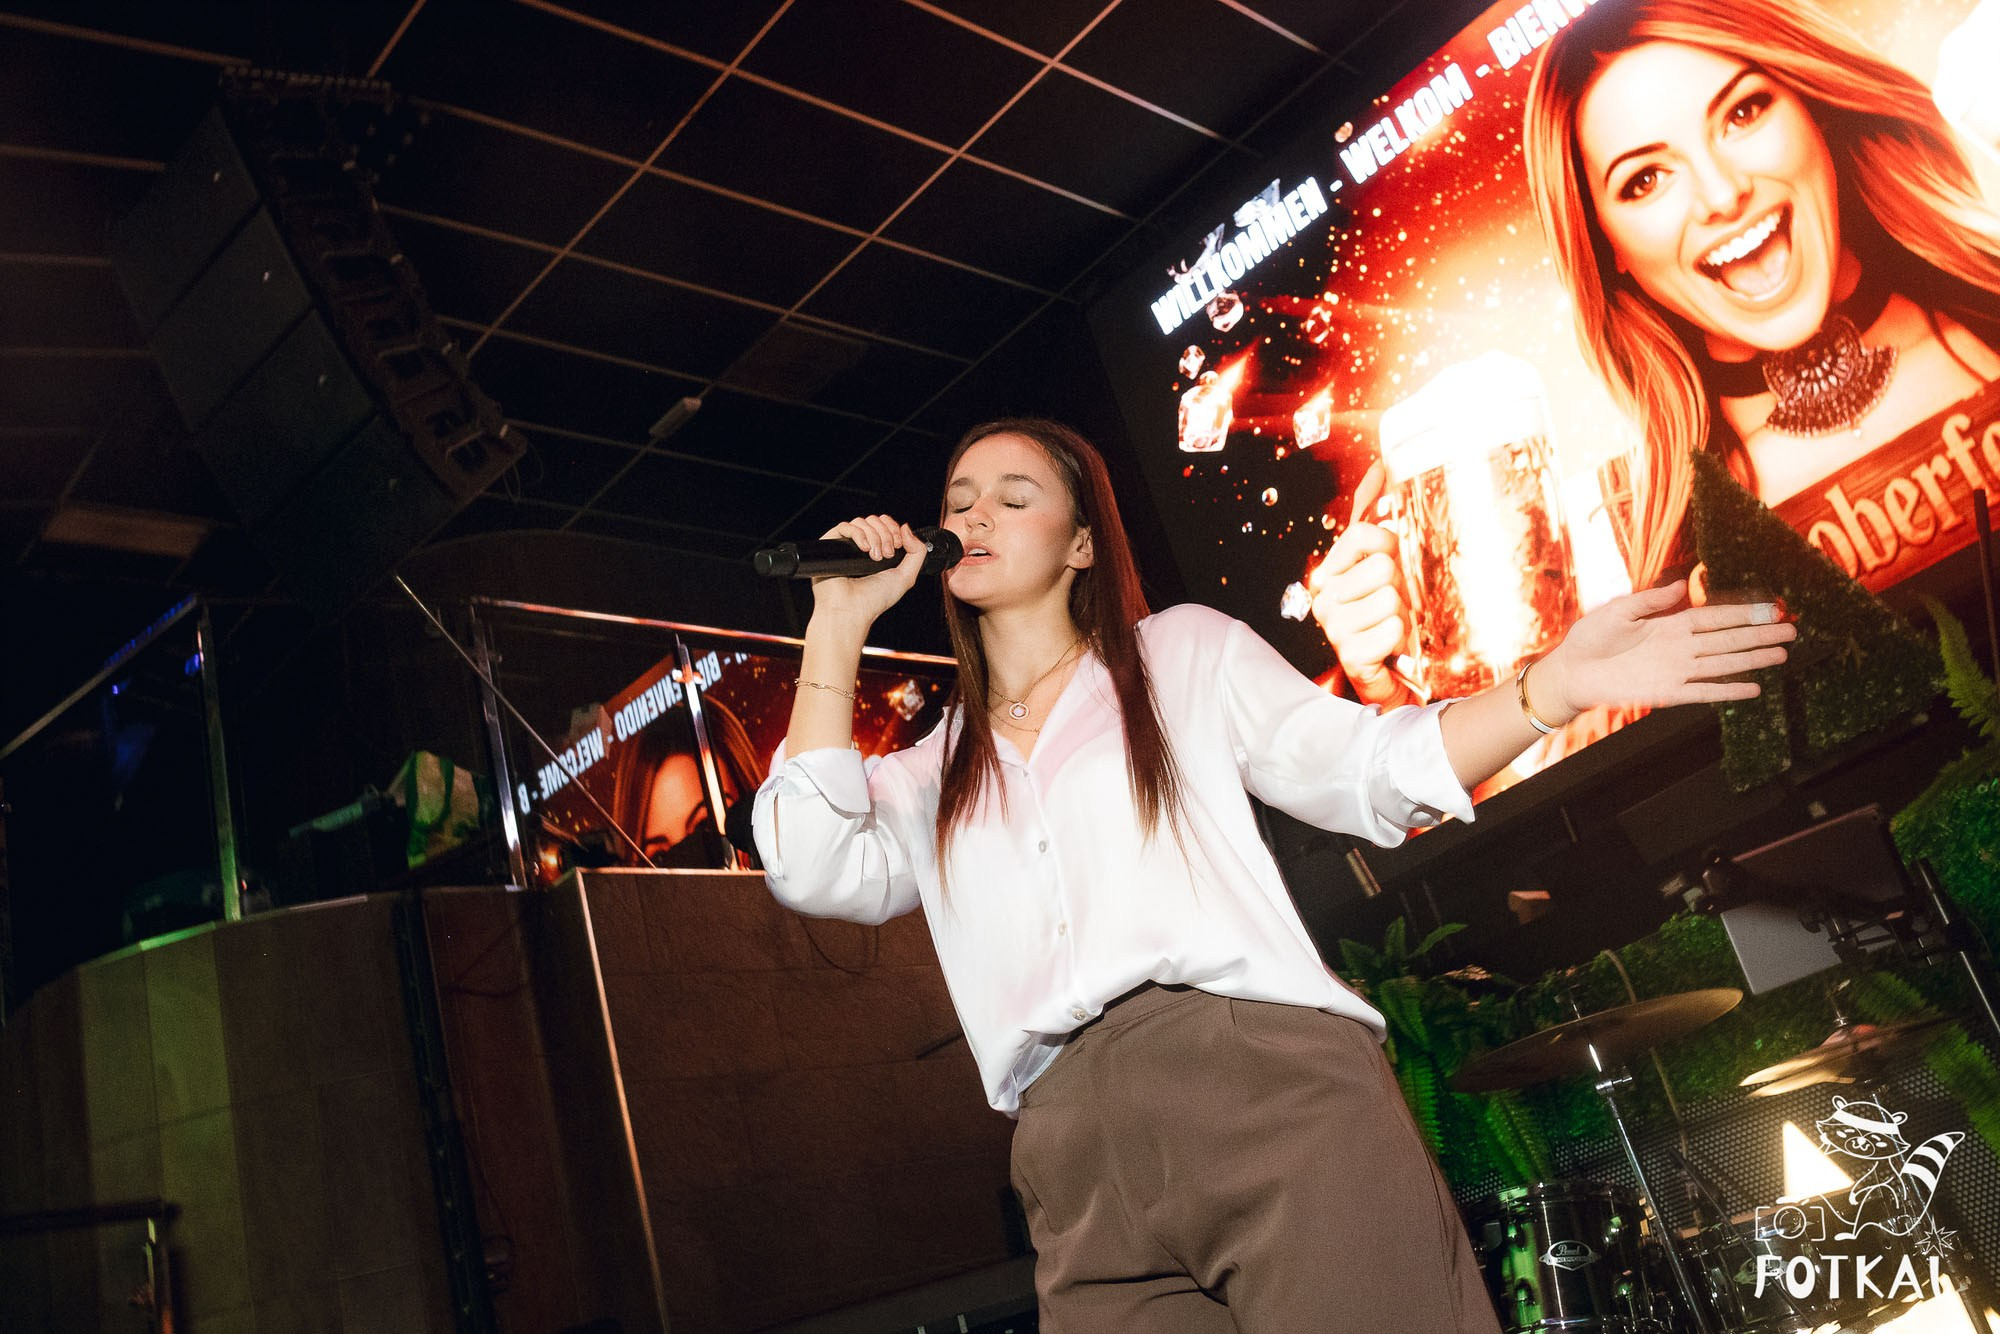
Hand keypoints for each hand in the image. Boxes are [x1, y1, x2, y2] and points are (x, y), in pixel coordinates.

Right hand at [805, 515, 927, 629]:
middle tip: (887, 555)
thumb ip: (916, 552)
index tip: (897, 546)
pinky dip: (859, 534)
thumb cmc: (874, 599)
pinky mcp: (831, 545)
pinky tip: (864, 550)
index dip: (894, 529)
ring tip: (875, 557)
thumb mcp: (906, 577)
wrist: (850, 610)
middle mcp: (862, 547)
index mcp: (878, 551)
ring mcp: (846, 545)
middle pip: (876, 520)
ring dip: (874, 536)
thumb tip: (906, 527)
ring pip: (862, 521)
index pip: (886, 525)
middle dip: (886, 534)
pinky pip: (845, 526)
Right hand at [1309, 461, 1414, 705]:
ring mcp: (1332, 628)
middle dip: (1400, 586)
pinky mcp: (1350, 656)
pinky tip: (1393, 648)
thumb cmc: (1387, 615)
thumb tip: (1379, 466)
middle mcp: (1322, 598)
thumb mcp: (1382, 561)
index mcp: (1327, 572)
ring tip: (1394, 627)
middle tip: (1394, 605)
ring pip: (1392, 599)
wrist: (1393, 672)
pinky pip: (1393, 629)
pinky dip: (1402, 640)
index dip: (1389, 547)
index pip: (1363, 534)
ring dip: (1404, 615)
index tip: (1391, 566)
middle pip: (1383, 567)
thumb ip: (1373, 514)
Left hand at [1535, 580, 1794, 717]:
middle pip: (1729, 640)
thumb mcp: (1619, 610)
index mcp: (1670, 624)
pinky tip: (1753, 689)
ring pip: (1723, 664)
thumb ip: (1652, 599)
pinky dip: (1728, 691)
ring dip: (1752, 660)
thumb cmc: (1591, 638)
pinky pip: (1704, 692)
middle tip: (1793, 631)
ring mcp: (1677, 670)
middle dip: (1760, 635)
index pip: (1716, 617)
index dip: (1744, 613)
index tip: (1773, 609)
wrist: (1571, 672)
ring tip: (1783, 656)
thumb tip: (1681, 585)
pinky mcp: (1668, 693)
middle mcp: (1680, 647)